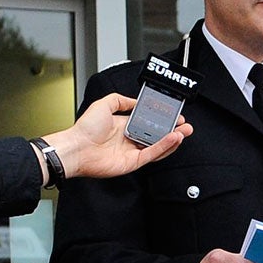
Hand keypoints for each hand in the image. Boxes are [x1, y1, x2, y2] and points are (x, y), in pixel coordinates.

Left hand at [43, 93, 190, 179]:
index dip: (162, 119)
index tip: (173, 115)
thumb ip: (122, 100)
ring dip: (172, 139)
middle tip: (185, 126)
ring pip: (158, 146)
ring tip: (184, 132)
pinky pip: (152, 154)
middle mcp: (129, 139)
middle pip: (156, 136)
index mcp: (124, 126)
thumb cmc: (85, 129)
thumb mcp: (104, 103)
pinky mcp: (133, 162)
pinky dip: (164, 146)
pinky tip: (172, 138)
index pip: (148, 123)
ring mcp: (132, 152)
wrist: (77, 147)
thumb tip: (135, 101)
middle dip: (173, 130)